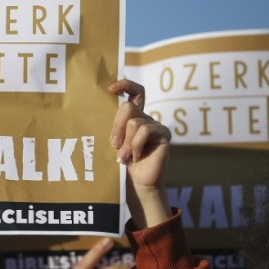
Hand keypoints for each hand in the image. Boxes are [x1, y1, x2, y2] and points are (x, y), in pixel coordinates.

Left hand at [109, 79, 171, 227]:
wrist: (136, 183)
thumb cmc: (121, 163)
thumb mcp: (114, 142)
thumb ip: (114, 126)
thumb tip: (104, 109)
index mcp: (132, 117)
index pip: (134, 92)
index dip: (125, 85)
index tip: (111, 89)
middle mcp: (144, 118)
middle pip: (128, 107)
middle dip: (116, 126)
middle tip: (113, 144)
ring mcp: (155, 125)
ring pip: (134, 122)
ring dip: (126, 143)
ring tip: (124, 157)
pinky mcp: (163, 133)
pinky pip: (145, 131)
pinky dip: (136, 145)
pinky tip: (136, 156)